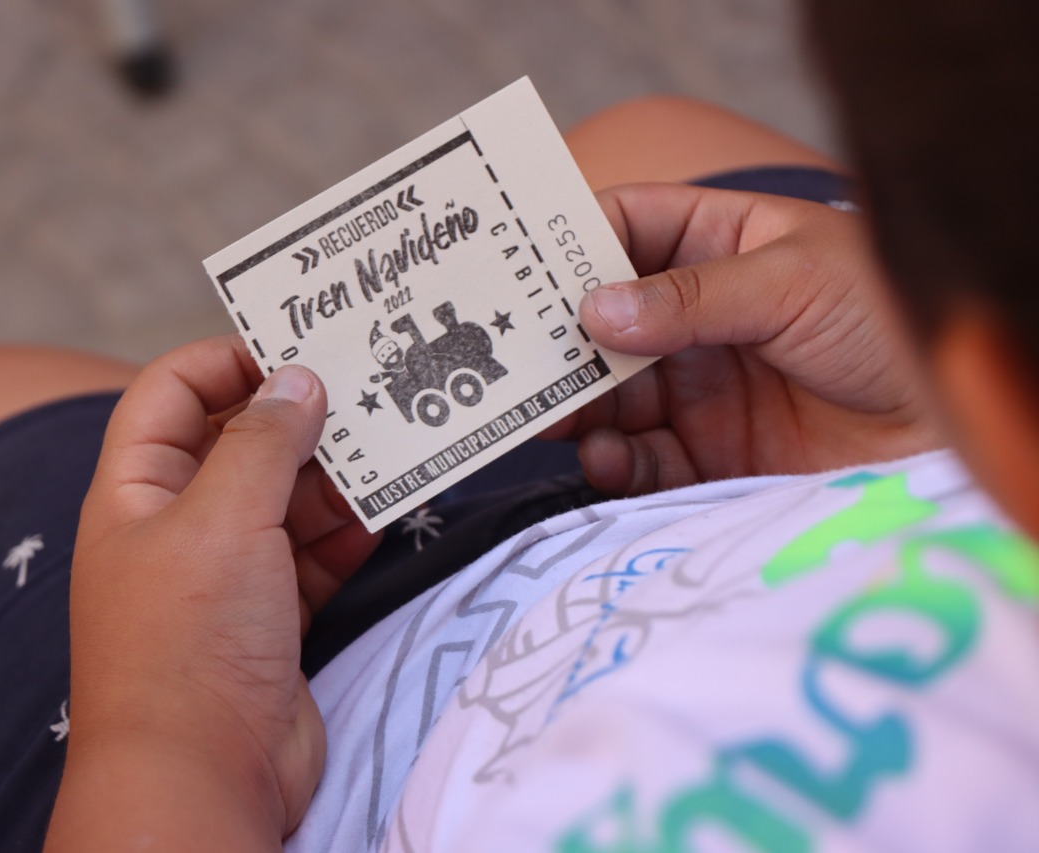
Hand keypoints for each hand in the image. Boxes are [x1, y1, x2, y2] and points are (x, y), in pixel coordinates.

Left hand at [46, 336, 378, 850]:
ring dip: (334, 477)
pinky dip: (347, 535)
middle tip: (367, 388)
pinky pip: (312, 557)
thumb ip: (264, 442)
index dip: (226, 360)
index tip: (296, 348)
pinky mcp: (270, 619)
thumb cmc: (188, 641)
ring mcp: (225, 576)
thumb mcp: (223, 520)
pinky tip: (389, 513)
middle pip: (237, 443)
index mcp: (135, 491)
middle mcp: (176, 527)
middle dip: (297, 417)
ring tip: (392, 445)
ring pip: (284, 501)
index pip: (170, 393)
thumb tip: (299, 378)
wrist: (199, 780)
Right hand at [546, 183, 944, 494]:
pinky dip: (615, 465)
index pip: (626, 229)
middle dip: (559, 344)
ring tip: (553, 421)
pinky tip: (606, 460)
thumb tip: (593, 311)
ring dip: (576, 409)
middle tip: (514, 367)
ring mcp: (700, 389)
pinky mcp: (711, 457)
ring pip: (610, 397)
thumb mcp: (795, 281)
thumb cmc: (892, 320)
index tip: (516, 271)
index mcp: (719, 246)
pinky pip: (643, 462)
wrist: (958, 421)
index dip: (570, 243)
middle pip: (601, 325)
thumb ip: (692, 297)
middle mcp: (697, 318)